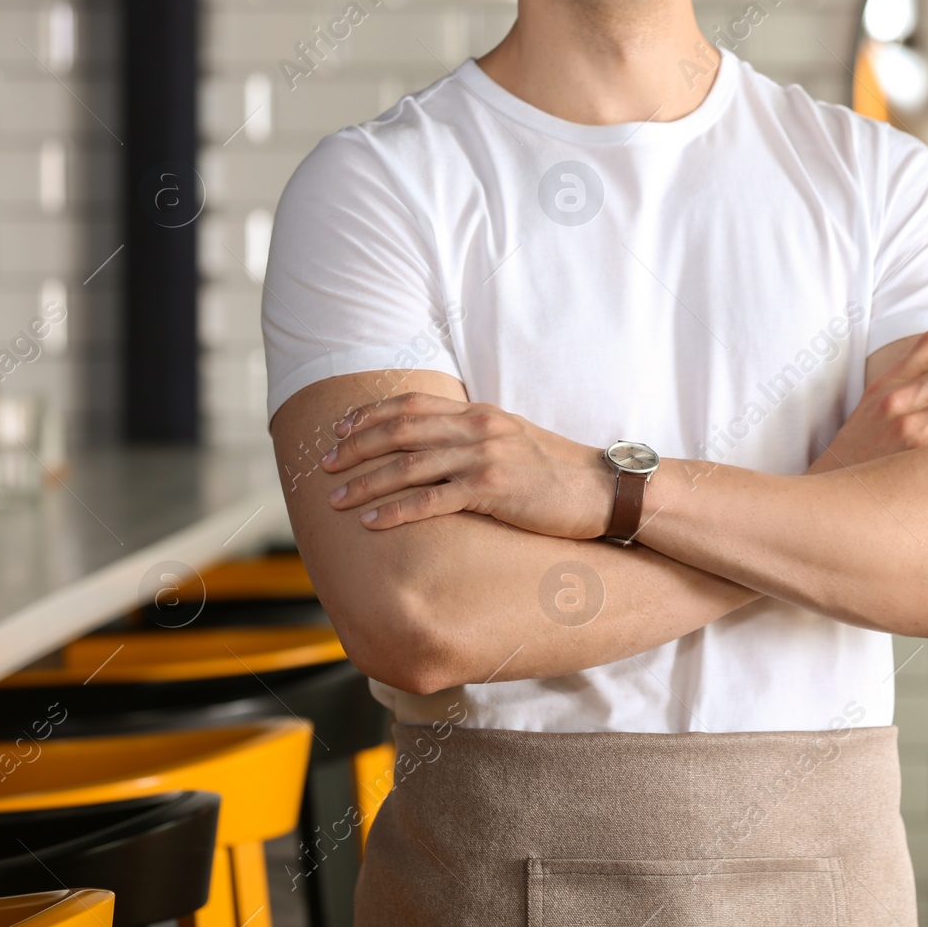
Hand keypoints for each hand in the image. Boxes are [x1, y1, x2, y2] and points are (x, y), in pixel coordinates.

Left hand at [320, 392, 610, 537]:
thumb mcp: (514, 442)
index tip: (339, 431)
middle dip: (355, 448)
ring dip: (365, 482)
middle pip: (400, 431)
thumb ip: (476, 438)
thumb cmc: (558, 474)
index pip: (412, 405)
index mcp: (480, 413)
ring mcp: (485, 457)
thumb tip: (437, 448)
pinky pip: (432, 499)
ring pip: (408, 465)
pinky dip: (396, 510)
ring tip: (335, 500)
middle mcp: (478, 428)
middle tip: (324, 467)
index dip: (369, 417)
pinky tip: (372, 521)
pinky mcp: (493, 489)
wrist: (603, 490)